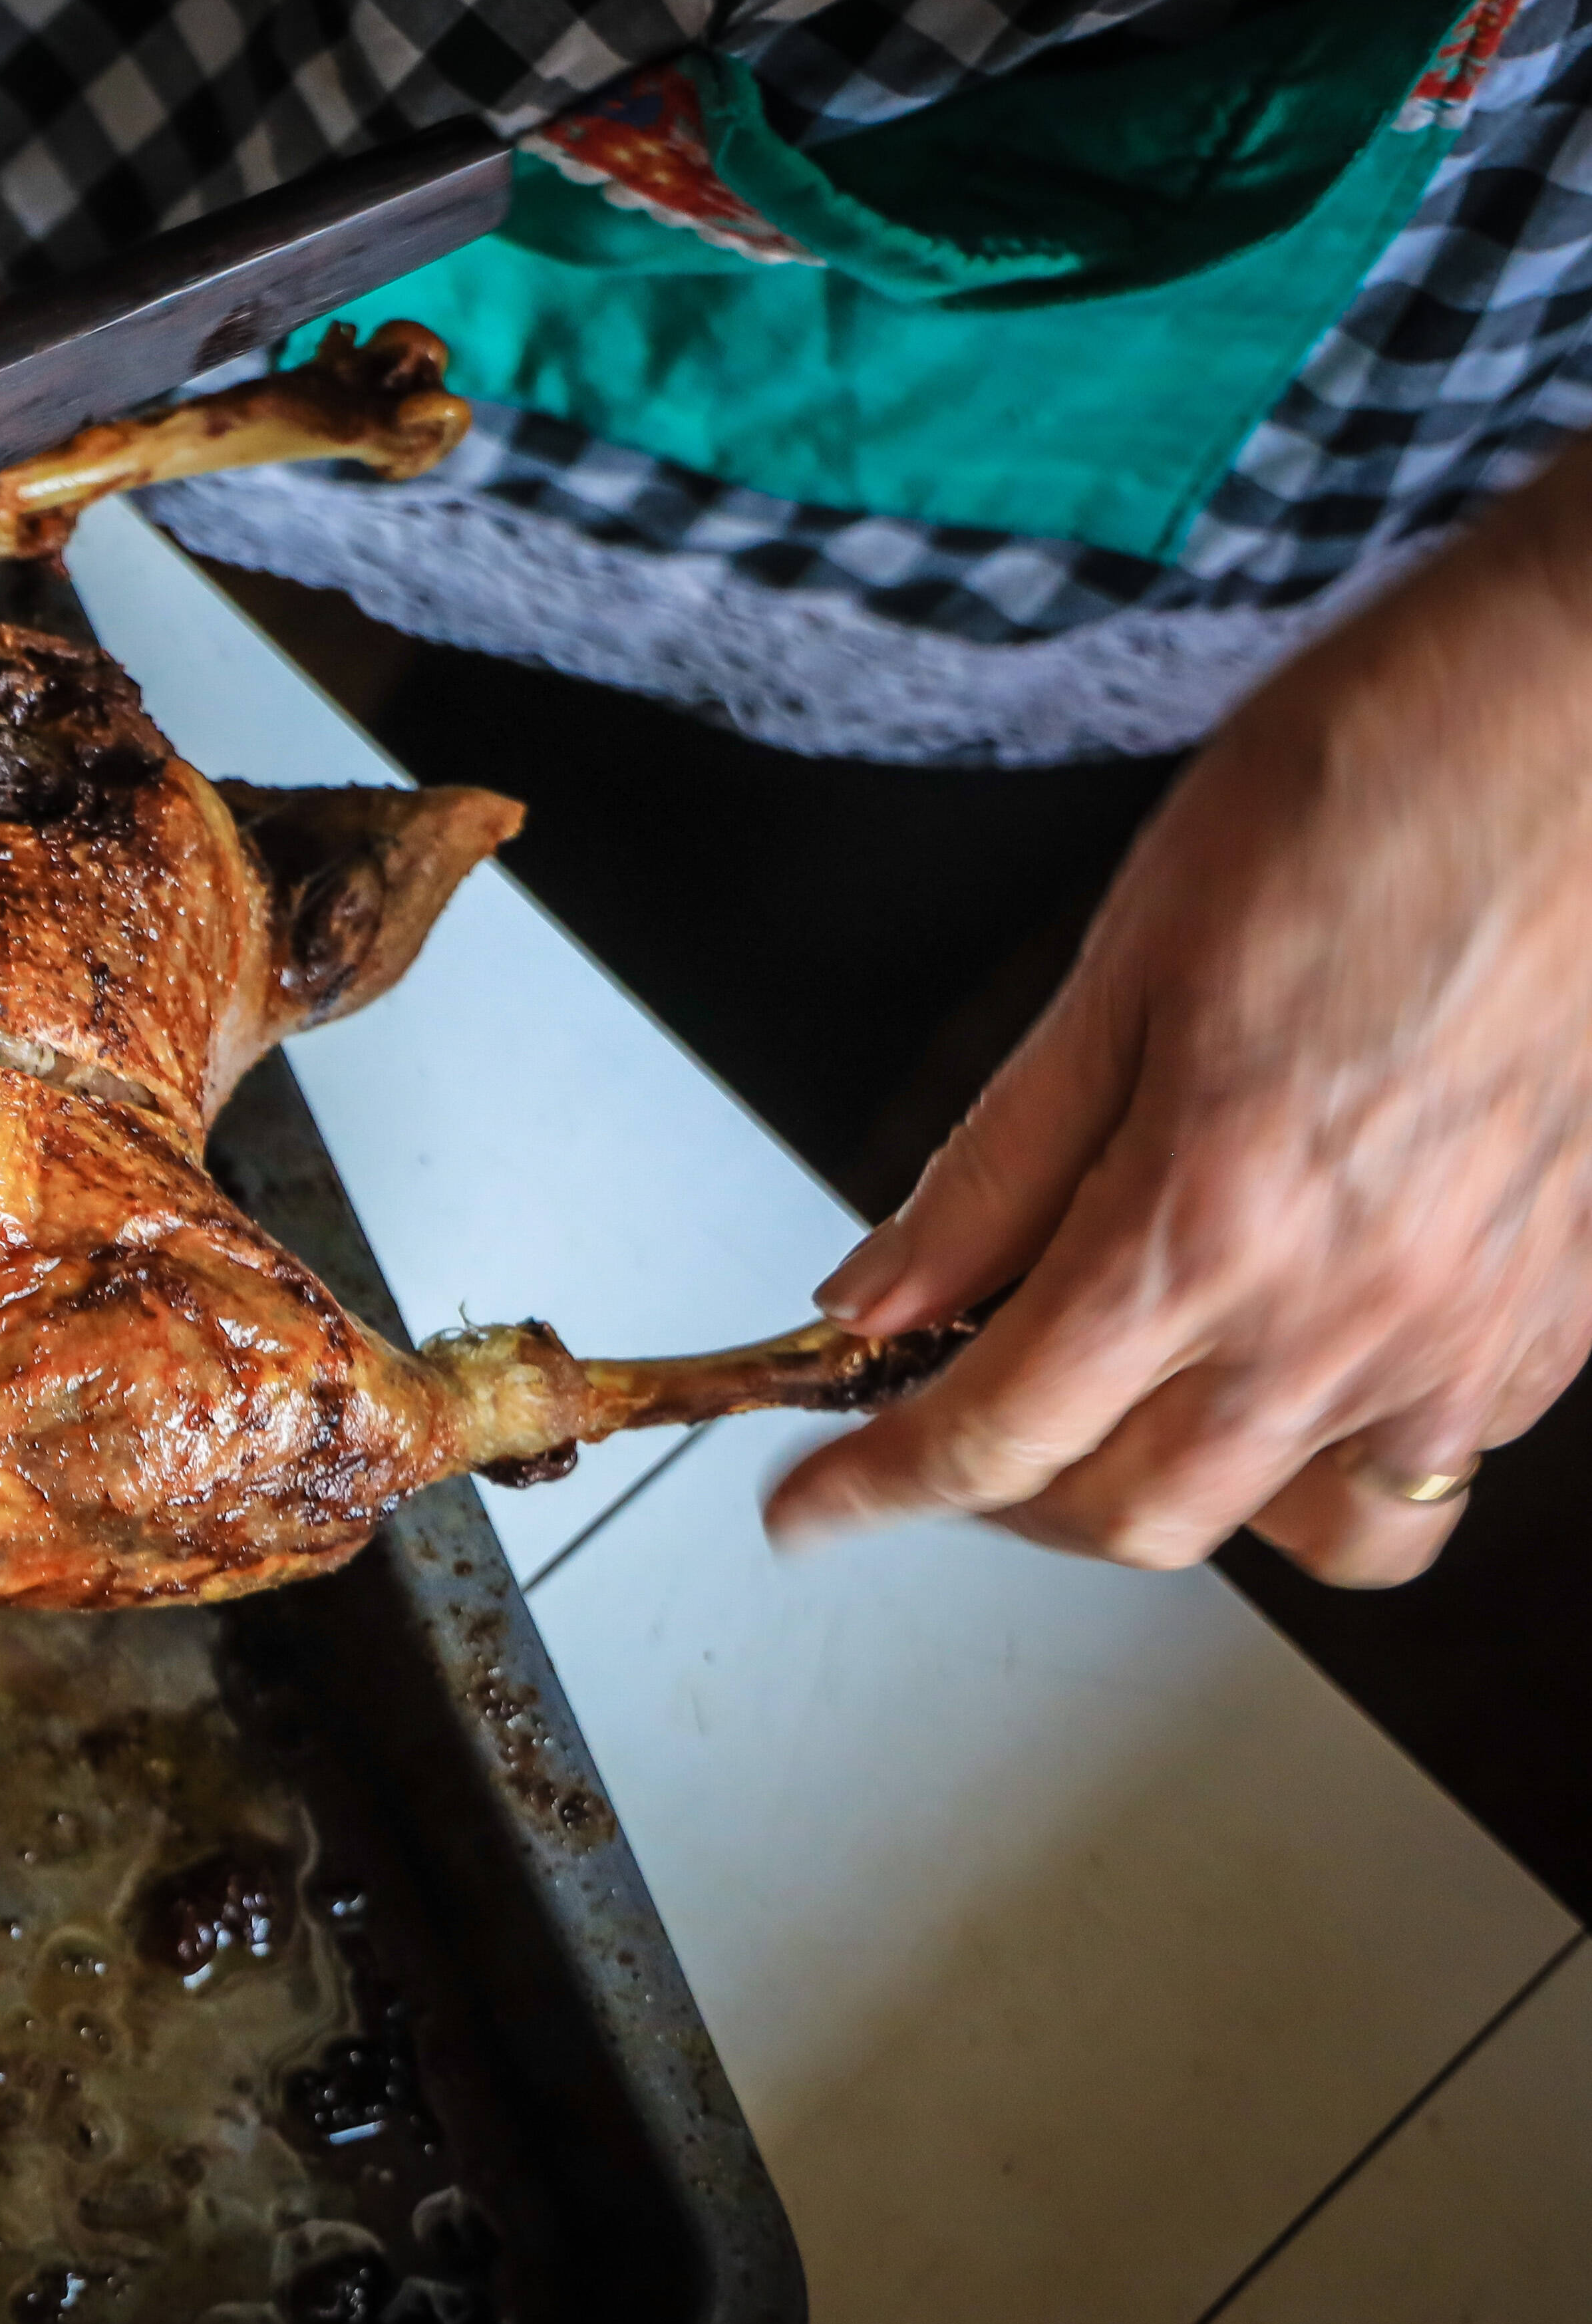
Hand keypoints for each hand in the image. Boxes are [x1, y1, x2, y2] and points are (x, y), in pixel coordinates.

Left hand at [768, 442, 1591, 1586]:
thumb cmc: (1375, 793)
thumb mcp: (1124, 964)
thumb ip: (997, 1169)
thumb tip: (874, 1302)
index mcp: (1215, 1217)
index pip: (999, 1432)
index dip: (876, 1487)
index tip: (808, 1508)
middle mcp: (1353, 1310)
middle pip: (1133, 1514)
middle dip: (1003, 1496)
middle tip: (937, 1428)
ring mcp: (1475, 1329)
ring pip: (1296, 1530)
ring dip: (1176, 1501)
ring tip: (1113, 1411)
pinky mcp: (1561, 1316)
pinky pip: (1431, 1466)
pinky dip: (1328, 1459)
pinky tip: (1274, 1365)